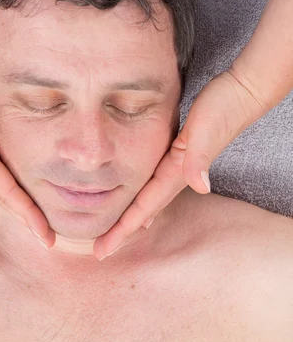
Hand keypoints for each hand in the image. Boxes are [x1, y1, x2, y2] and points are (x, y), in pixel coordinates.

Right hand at [0, 53, 54, 246]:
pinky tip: (24, 177)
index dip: (26, 214)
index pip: (6, 191)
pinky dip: (14, 177)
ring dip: (21, 202)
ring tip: (41, 217)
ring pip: (4, 182)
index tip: (45, 235)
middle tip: (50, 239)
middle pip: (7, 195)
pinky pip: (0, 163)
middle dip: (27, 218)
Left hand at [93, 68, 270, 259]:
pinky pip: (154, 181)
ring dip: (131, 217)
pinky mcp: (178, 152)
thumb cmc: (224, 107)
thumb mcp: (207, 130)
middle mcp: (177, 173)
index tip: (102, 249)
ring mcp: (178, 165)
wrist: (243, 92)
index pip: (144, 208)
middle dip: (121, 231)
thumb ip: (200, 157)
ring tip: (112, 231)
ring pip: (148, 198)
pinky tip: (137, 200)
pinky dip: (142, 196)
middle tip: (99, 250)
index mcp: (177, 171)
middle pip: (143, 210)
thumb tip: (200, 187)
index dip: (122, 230)